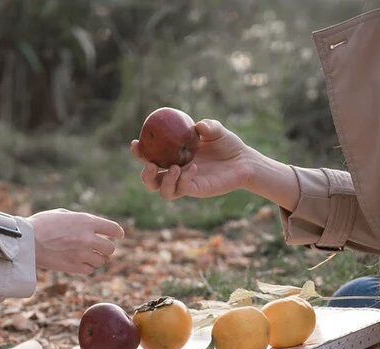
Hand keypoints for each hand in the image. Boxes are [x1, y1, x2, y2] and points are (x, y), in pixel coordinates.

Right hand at [28, 209, 125, 274]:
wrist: (27, 240)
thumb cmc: (42, 224)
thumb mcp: (64, 214)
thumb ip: (81, 221)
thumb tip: (93, 227)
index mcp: (86, 222)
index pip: (113, 229)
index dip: (117, 233)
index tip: (118, 235)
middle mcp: (88, 238)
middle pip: (110, 248)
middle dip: (105, 248)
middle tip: (98, 247)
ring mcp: (81, 254)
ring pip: (101, 261)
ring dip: (95, 258)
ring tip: (85, 255)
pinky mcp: (74, 267)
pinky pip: (89, 270)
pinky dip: (86, 267)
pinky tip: (78, 262)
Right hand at [131, 119, 256, 200]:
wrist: (244, 161)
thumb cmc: (228, 144)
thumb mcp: (217, 131)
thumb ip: (208, 126)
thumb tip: (198, 126)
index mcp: (174, 157)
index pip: (151, 157)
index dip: (140, 153)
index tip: (136, 143)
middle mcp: (177, 173)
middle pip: (152, 181)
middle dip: (145, 175)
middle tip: (150, 165)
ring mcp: (186, 183)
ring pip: (164, 191)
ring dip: (164, 181)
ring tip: (174, 168)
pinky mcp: (197, 190)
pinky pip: (183, 188)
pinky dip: (183, 179)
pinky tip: (193, 168)